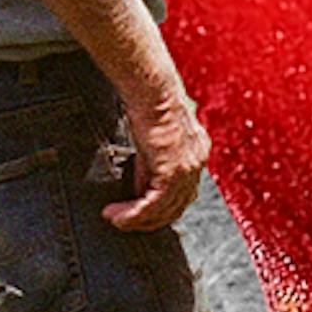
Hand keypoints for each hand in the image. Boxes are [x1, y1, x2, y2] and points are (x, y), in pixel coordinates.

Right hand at [104, 84, 211, 231]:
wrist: (152, 91)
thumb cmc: (148, 104)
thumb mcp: (152, 141)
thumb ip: (150, 166)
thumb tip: (140, 191)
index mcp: (197, 152)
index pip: (183, 192)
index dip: (161, 207)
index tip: (138, 211)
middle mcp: (197, 163)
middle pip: (176, 206)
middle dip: (149, 219)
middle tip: (124, 221)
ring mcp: (187, 169)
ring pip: (164, 210)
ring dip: (136, 219)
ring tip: (115, 219)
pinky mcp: (172, 171)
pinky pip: (153, 204)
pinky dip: (133, 214)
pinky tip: (116, 215)